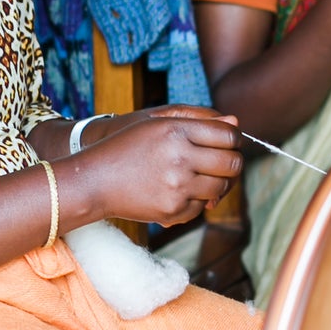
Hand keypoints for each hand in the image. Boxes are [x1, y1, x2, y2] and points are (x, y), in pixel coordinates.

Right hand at [72, 106, 241, 227]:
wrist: (94, 181)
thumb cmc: (127, 147)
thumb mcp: (157, 123)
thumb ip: (199, 119)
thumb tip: (235, 122)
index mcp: (176, 131)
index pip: (229, 135)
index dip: (234, 139)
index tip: (228, 143)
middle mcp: (180, 158)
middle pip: (232, 163)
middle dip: (232, 163)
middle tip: (222, 163)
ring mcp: (177, 187)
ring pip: (221, 187)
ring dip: (217, 183)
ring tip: (201, 177)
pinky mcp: (173, 210)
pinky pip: (202, 206)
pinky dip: (196, 200)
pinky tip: (179, 191)